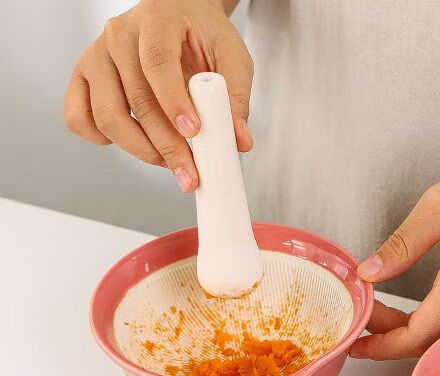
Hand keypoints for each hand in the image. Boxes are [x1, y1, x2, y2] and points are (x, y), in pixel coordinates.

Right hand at [63, 0, 251, 191]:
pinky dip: (104, 140)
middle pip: (136, 99)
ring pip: (106, 116)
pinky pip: (79, 118)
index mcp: (156, 18)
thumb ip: (236, 97)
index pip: (157, 62)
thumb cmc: (203, 35)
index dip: (173, 102)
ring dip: (141, 150)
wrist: (180, 16)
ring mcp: (96, 56)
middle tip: (191, 174)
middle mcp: (118, 34)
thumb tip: (239, 141)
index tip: (193, 132)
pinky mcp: (83, 77)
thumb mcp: (231, 57)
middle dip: (167, 146)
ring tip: (171, 163)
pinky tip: (136, 143)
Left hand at [349, 147, 439, 359]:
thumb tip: (368, 274)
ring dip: (406, 332)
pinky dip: (428, 326)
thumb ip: (402, 243)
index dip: (382, 344)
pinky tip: (409, 312)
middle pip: (428, 343)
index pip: (419, 333)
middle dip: (387, 338)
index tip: (355, 340)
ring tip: (377, 311)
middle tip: (360, 317)